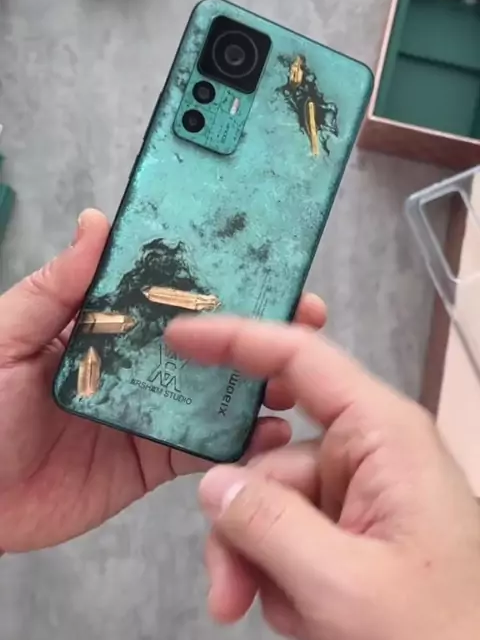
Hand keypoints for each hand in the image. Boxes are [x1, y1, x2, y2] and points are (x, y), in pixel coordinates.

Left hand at [0, 209, 325, 552]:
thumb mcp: (9, 334)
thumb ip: (55, 287)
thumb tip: (96, 222)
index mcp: (106, 322)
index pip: (171, 291)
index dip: (218, 278)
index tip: (265, 264)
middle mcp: (136, 362)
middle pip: (207, 339)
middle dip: (258, 328)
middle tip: (304, 318)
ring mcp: (147, 411)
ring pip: (213, 393)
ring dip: (257, 383)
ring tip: (294, 378)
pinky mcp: (150, 460)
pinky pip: (200, 450)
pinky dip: (236, 444)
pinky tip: (268, 435)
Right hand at [166, 316, 479, 639]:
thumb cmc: (434, 631)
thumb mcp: (342, 584)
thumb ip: (267, 524)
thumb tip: (211, 483)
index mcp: (380, 431)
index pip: (299, 356)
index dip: (235, 338)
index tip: (177, 336)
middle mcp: (368, 449)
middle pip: (271, 455)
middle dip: (240, 516)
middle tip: (224, 584)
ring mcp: (360, 492)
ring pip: (271, 504)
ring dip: (256, 561)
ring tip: (261, 614)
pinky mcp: (354, 530)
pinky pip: (290, 535)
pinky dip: (279, 575)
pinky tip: (303, 618)